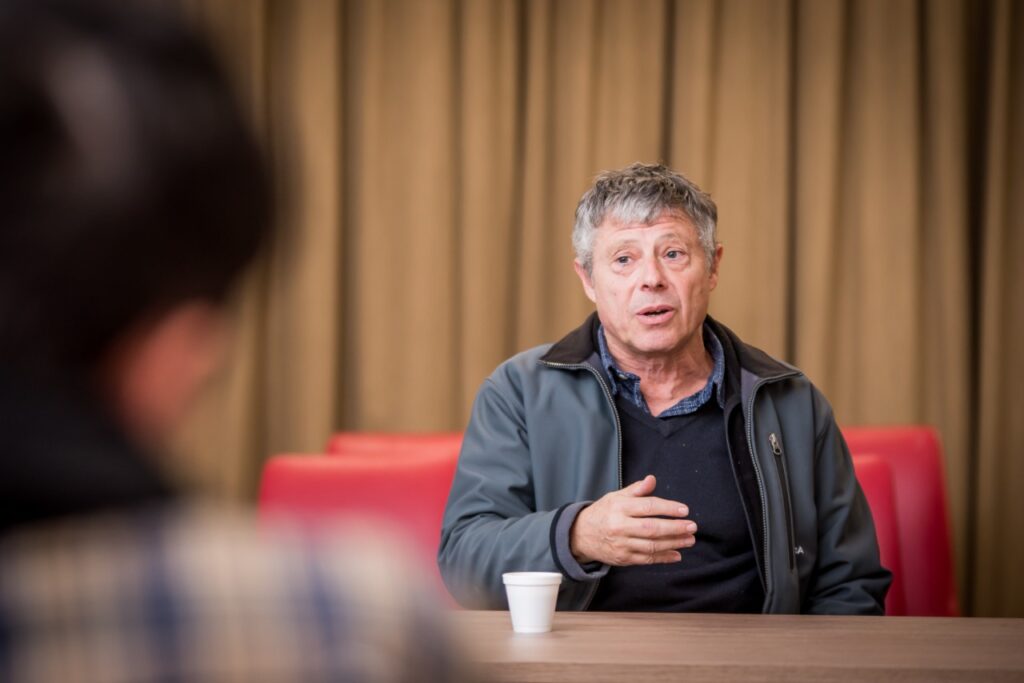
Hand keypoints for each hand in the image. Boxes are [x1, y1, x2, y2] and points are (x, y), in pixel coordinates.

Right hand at [570, 475, 695, 565]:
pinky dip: (663, 557)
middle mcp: (620, 526)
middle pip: (652, 528)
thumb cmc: (602, 513)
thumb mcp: (615, 496)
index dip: (668, 508)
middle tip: (692, 527)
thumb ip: (636, 490)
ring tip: (689, 540)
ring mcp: (622, 544)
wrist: (580, 535)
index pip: (648, 506)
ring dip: (673, 543)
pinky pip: (646, 559)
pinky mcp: (623, 558)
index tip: (684, 510)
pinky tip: (676, 554)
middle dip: (675, 528)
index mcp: (619, 507)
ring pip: (651, 545)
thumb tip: (652, 479)